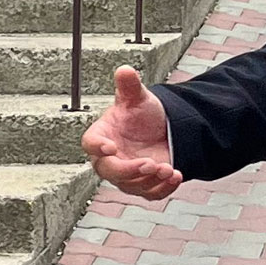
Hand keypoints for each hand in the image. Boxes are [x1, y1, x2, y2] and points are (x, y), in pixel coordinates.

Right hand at [82, 64, 181, 199]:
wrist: (163, 130)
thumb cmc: (142, 115)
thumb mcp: (138, 98)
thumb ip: (129, 86)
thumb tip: (125, 70)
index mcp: (102, 136)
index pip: (90, 143)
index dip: (96, 147)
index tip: (109, 147)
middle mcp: (110, 158)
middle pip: (109, 171)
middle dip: (129, 170)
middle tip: (148, 163)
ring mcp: (127, 175)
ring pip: (131, 185)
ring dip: (150, 180)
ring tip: (168, 168)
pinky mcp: (144, 185)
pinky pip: (150, 194)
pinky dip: (163, 189)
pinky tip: (175, 176)